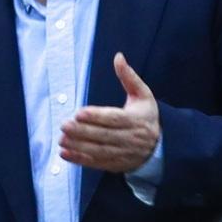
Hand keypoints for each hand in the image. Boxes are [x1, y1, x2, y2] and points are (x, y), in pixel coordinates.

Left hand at [60, 53, 160, 174]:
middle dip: (83, 131)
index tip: (79, 113)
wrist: (160, 145)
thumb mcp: (143, 94)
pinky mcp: (115, 164)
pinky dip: (80, 159)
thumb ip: (129, 76)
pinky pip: (96, 163)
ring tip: (61, 139)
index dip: (96, 117)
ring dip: (78, 146)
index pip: (114, 119)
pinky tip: (65, 153)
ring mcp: (123, 153)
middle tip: (64, 125)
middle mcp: (130, 138)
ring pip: (99, 151)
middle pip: (104, 136)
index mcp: (136, 120)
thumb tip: (118, 57)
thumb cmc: (146, 115)